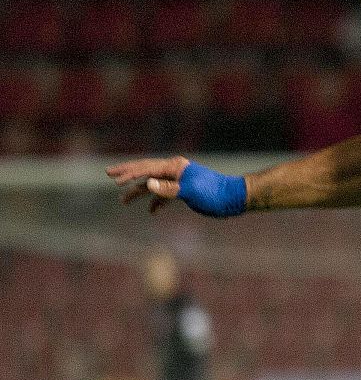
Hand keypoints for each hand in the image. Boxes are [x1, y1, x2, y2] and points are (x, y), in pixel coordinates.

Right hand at [107, 157, 247, 216]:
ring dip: (138, 192)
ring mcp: (178, 182)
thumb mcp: (190, 191)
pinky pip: (165, 196)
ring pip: (153, 185)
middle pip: (145, 171)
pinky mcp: (184, 192)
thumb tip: (147, 184)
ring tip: (123, 200)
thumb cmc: (214, 193)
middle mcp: (174, 171)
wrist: (232, 199)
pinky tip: (151, 212)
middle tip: (108, 173)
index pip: (146, 168)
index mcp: (174, 167)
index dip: (129, 173)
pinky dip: (157, 203)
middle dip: (127, 173)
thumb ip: (168, 188)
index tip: (113, 178)